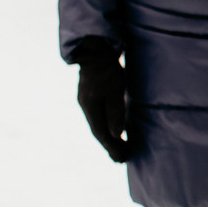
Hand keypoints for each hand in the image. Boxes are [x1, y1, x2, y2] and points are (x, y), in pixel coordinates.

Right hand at [75, 41, 131, 161]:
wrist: (96, 48)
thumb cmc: (107, 68)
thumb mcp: (115, 90)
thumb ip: (115, 112)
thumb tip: (115, 135)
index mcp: (90, 107)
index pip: (101, 133)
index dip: (112, 147)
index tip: (122, 159)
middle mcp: (85, 106)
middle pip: (98, 131)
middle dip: (110, 145)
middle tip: (122, 159)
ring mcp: (86, 100)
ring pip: (97, 123)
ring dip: (108, 137)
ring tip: (119, 148)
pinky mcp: (91, 94)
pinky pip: (99, 116)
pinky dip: (107, 125)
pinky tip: (113, 129)